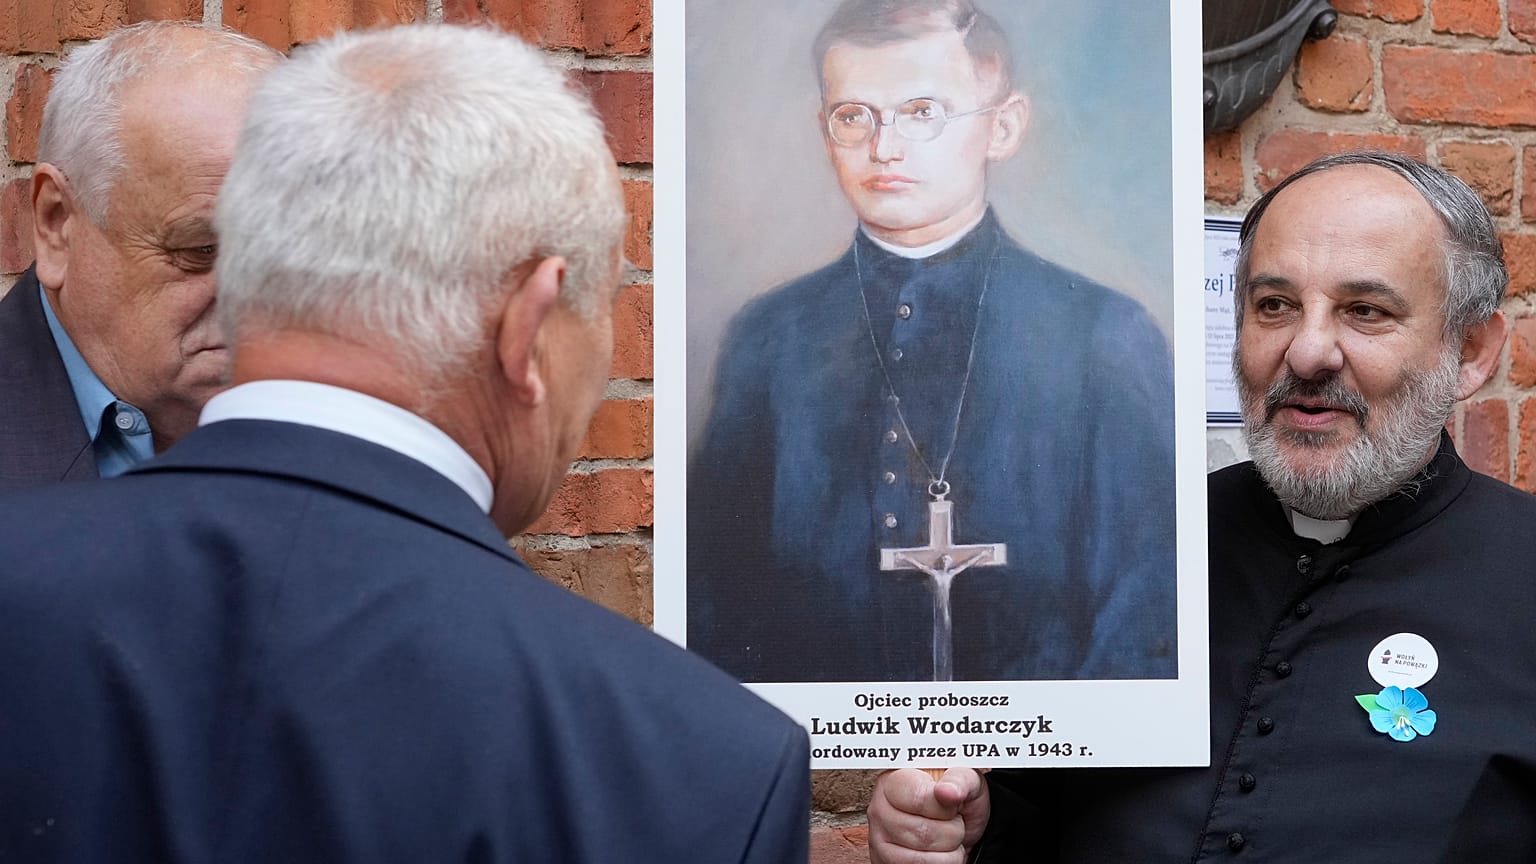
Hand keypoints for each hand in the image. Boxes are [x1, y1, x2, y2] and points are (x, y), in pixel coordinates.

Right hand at [867, 767, 988, 863]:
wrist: (961, 826)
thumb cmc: (958, 800)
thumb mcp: (967, 781)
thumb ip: (959, 779)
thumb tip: (947, 791)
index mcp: (894, 779)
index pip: (918, 798)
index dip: (945, 807)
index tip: (952, 802)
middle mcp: (879, 808)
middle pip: (924, 833)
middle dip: (951, 831)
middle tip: (950, 820)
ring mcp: (878, 839)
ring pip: (923, 858)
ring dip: (948, 850)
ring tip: (944, 835)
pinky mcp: (883, 861)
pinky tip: (936, 851)